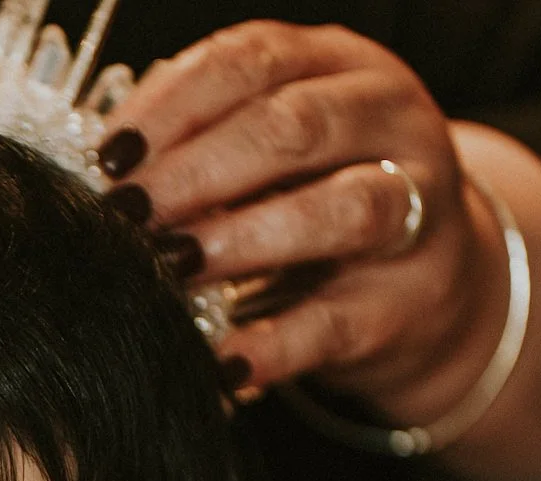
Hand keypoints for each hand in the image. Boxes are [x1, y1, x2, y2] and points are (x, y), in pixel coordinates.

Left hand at [97, 21, 508, 423]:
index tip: (110, 157)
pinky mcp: (411, 300)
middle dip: (196, 172)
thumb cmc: (321, 197)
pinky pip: (338, 321)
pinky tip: (223, 360)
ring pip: (339, 209)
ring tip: (173, 267)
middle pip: (292, 127)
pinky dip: (274, 344)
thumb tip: (113, 175)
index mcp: (340, 65)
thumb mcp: (272, 150)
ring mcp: (418, 208)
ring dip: (242, 239)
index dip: (171, 107)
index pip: (250, 62)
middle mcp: (391, 121)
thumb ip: (204, 143)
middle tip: (129, 214)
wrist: (430, 280)